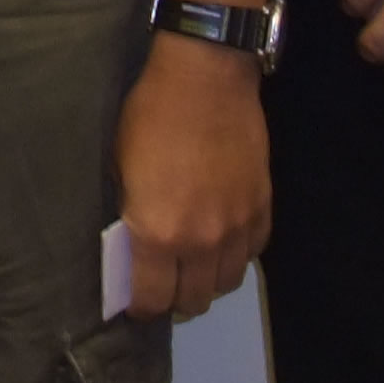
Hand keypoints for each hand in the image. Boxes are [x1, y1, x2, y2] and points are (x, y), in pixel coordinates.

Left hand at [112, 36, 268, 318]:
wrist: (206, 77)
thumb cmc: (151, 114)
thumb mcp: (120, 162)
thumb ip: (130, 212)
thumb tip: (131, 242)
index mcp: (158, 233)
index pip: (153, 298)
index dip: (141, 306)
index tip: (135, 300)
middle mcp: (201, 242)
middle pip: (193, 300)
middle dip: (175, 299)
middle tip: (164, 283)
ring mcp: (237, 228)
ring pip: (226, 283)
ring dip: (207, 281)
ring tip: (194, 266)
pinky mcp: (263, 209)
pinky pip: (251, 254)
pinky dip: (235, 255)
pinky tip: (222, 241)